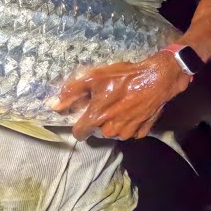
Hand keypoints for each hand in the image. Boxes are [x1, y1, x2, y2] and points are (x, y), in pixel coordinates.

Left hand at [51, 50, 192, 140]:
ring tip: (119, 105)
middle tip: (105, 103)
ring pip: (113, 132)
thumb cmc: (123, 77)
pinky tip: (132, 109)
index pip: (79, 133)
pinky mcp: (143, 131)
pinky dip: (129, 123)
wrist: (156, 79)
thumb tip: (54, 106)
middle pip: (97, 131)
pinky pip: (130, 131)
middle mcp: (111, 130)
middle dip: (98, 120)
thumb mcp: (93, 78)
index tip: (83, 115)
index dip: (78, 125)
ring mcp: (128, 132)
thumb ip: (71, 93)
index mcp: (96, 118)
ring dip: (113, 122)